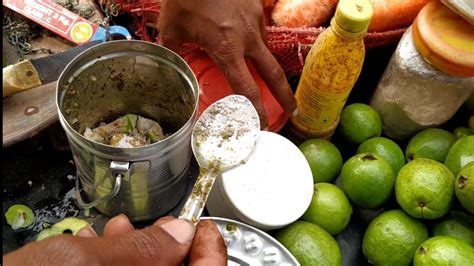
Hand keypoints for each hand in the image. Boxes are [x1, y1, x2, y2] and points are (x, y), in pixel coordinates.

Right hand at [3, 215, 226, 264]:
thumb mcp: (79, 264)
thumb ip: (138, 250)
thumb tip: (180, 234)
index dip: (210, 251)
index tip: (203, 226)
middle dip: (168, 247)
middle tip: (161, 225)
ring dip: (139, 252)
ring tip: (117, 230)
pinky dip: (117, 263)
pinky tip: (98, 248)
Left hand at [158, 0, 295, 128]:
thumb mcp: (172, 27)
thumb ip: (174, 50)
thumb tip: (172, 64)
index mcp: (226, 49)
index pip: (247, 89)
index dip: (256, 110)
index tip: (262, 124)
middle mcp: (247, 38)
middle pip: (274, 74)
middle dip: (286, 95)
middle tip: (294, 110)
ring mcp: (256, 21)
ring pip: (264, 49)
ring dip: (262, 61)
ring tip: (252, 64)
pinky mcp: (258, 7)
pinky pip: (259, 29)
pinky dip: (252, 38)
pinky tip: (239, 32)